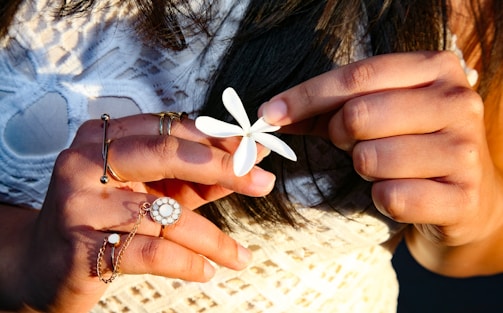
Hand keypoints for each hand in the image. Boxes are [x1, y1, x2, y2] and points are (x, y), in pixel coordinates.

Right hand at [11, 114, 274, 311]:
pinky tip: (207, 270)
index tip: (254, 152)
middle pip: (167, 154)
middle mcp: (86, 161)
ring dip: (214, 238)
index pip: (170, 129)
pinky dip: (187, 262)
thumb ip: (195, 177)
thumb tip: (250, 161)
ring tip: (240, 256)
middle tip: (263, 182)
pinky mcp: (81, 246)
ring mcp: (80, 202)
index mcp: (102, 137)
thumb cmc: (105, 219)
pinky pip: (151, 251)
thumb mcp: (150, 191)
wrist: (42, 264)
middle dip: (222, 168)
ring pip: (164, 212)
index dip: (218, 141)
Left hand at [259, 51, 502, 275]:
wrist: (467, 195)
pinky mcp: (463, 197)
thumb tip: (273, 112)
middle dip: (340, 135)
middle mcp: (458, 102)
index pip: (356, 76)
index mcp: (437, 69)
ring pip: (370, 159)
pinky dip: (382, 198)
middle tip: (353, 143)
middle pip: (358, 116)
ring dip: (364, 168)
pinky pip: (390, 197)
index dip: (306, 96)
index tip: (272, 112)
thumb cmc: (412, 143)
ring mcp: (466, 150)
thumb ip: (329, 106)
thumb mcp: (378, 111)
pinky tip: (401, 191)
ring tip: (386, 167)